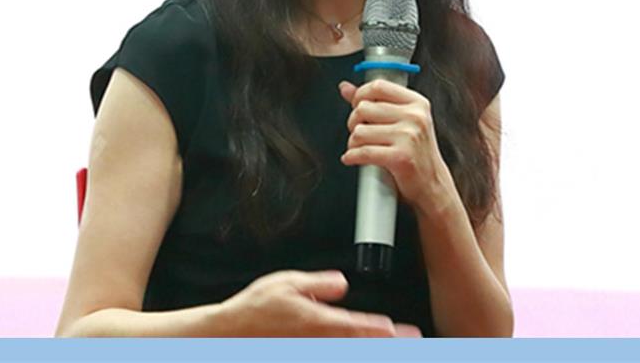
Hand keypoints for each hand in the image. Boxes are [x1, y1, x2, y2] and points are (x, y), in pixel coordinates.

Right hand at [217, 270, 421, 336]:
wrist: (228, 336)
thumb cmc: (254, 310)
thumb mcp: (286, 283)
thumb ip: (318, 283)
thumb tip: (342, 283)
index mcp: (316, 321)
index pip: (356, 326)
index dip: (380, 330)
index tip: (399, 332)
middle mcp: (317, 342)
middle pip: (358, 346)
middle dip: (386, 345)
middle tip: (411, 344)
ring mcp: (310, 352)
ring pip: (346, 353)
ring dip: (371, 350)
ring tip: (393, 347)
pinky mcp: (303, 355)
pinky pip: (330, 355)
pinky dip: (346, 352)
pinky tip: (360, 348)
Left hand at [339, 79, 454, 213]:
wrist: (432, 186)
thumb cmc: (414, 153)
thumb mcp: (400, 121)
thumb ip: (373, 102)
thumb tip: (345, 87)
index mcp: (417, 103)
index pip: (378, 86)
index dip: (360, 95)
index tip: (356, 106)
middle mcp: (415, 117)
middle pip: (364, 108)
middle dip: (353, 122)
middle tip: (359, 133)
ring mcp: (409, 136)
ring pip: (359, 131)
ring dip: (353, 143)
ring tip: (360, 148)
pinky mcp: (401, 157)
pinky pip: (363, 152)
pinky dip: (352, 156)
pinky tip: (352, 158)